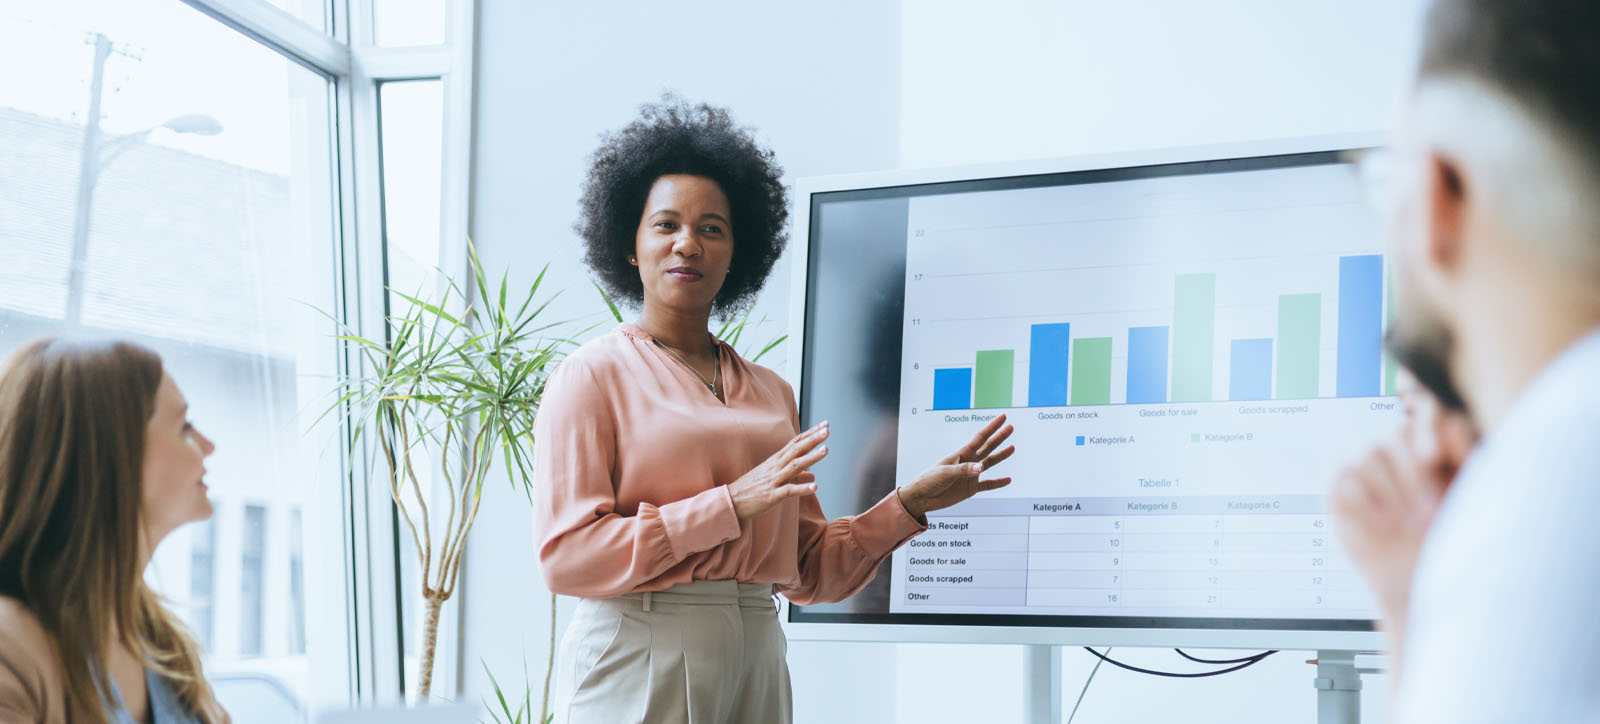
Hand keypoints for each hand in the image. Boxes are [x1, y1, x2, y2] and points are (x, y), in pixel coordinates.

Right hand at [728, 421, 828, 519]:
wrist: (731, 501)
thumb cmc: (753, 488)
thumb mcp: (775, 479)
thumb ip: (796, 476)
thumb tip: (813, 476)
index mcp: (776, 460)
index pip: (796, 443)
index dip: (810, 434)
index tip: (824, 425)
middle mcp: (775, 467)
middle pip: (796, 449)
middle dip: (813, 439)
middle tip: (827, 430)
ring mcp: (773, 480)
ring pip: (794, 466)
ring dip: (811, 458)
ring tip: (826, 450)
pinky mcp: (771, 496)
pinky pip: (788, 490)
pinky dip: (802, 488)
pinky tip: (815, 487)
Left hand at [898, 414, 1015, 520]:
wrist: (922, 498)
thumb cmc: (928, 481)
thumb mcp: (944, 473)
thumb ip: (963, 470)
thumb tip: (980, 468)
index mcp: (961, 454)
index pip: (980, 438)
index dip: (992, 427)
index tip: (1002, 417)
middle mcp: (968, 462)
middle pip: (987, 447)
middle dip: (999, 437)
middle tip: (1011, 427)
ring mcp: (970, 475)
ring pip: (989, 463)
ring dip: (1001, 456)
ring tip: (1012, 448)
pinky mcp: (970, 488)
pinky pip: (988, 485)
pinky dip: (998, 483)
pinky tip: (1007, 480)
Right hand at [1330, 374, 1475, 629]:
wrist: (1422, 582)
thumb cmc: (1450, 541)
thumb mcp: (1469, 498)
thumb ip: (1465, 456)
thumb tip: (1449, 422)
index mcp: (1437, 450)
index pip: (1429, 414)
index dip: (1428, 424)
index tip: (1434, 456)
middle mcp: (1401, 455)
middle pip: (1397, 432)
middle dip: (1414, 472)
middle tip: (1429, 510)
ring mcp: (1370, 472)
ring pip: (1371, 454)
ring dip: (1392, 491)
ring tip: (1406, 523)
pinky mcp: (1343, 491)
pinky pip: (1343, 476)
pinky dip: (1363, 500)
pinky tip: (1381, 524)